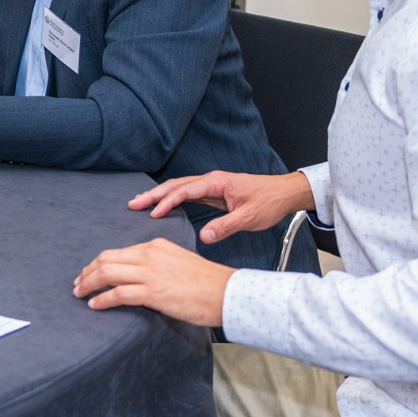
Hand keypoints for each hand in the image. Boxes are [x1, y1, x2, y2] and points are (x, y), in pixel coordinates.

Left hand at [73, 238, 233, 325]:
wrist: (226, 292)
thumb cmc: (206, 283)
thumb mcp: (177, 262)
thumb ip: (156, 264)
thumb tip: (137, 278)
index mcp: (155, 245)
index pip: (117, 252)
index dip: (97, 264)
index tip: (88, 274)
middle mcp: (149, 254)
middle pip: (106, 259)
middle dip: (87, 273)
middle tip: (77, 285)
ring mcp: (150, 272)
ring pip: (107, 274)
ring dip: (88, 285)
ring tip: (80, 295)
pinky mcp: (153, 292)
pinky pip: (118, 294)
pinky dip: (102, 299)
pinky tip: (95, 305)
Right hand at [129, 170, 313, 246]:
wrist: (284, 193)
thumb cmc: (269, 202)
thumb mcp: (249, 217)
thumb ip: (225, 226)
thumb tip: (204, 236)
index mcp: (216, 182)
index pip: (185, 190)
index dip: (167, 201)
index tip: (153, 213)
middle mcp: (211, 181)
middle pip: (176, 185)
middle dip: (154, 194)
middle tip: (133, 204)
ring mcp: (211, 186)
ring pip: (179, 188)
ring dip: (160, 195)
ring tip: (140, 203)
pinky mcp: (213, 192)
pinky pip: (187, 194)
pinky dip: (172, 199)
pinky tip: (162, 206)